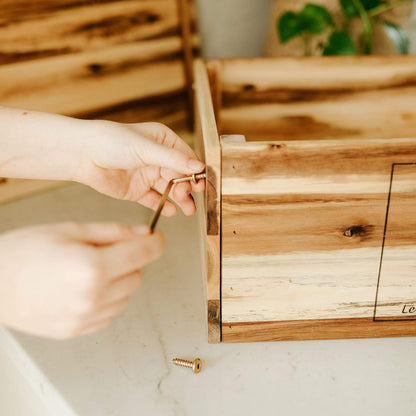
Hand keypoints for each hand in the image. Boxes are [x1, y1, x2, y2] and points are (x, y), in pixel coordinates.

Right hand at [0, 222, 163, 338]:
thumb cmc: (26, 251)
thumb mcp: (71, 230)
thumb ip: (113, 232)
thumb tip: (144, 232)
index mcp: (94, 267)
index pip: (145, 254)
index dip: (155, 242)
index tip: (155, 237)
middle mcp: (94, 297)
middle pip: (137, 275)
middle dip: (129, 260)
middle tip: (104, 251)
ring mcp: (86, 318)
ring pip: (125, 295)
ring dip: (117, 281)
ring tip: (86, 270)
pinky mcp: (78, 330)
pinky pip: (109, 312)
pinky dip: (105, 299)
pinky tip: (81, 288)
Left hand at [76, 121, 205, 215]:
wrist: (83, 155)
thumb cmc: (111, 141)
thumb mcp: (146, 148)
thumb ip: (173, 159)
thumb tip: (198, 166)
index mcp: (163, 141)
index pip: (186, 158)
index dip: (195, 171)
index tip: (201, 183)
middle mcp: (157, 158)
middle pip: (179, 175)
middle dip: (186, 187)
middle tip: (188, 196)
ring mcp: (147, 175)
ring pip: (169, 189)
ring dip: (180, 199)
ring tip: (188, 210)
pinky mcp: (137, 190)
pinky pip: (154, 199)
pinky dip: (164, 205)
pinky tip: (172, 211)